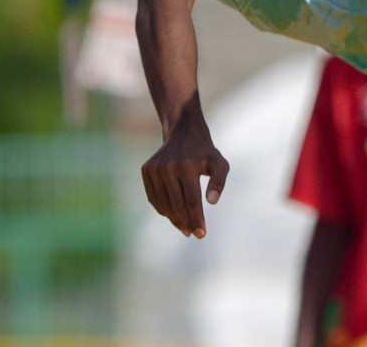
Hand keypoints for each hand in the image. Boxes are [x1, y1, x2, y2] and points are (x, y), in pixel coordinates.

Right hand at [141, 110, 229, 237]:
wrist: (183, 131)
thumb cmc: (205, 152)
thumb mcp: (219, 163)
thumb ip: (219, 182)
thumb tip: (212, 202)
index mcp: (187, 165)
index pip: (191, 200)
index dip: (196, 219)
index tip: (202, 234)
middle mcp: (168, 167)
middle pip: (176, 205)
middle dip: (186, 222)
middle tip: (194, 234)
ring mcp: (155, 168)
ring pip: (163, 204)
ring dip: (174, 220)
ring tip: (185, 228)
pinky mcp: (146, 170)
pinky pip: (154, 198)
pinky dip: (163, 210)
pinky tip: (174, 216)